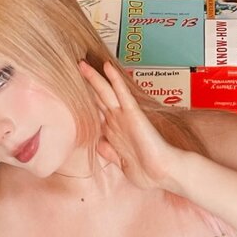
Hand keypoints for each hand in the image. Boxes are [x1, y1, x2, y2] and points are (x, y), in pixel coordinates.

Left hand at [79, 60, 183, 190]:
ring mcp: (124, 116)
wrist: (162, 173)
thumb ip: (110, 151)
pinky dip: (114, 79)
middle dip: (87, 85)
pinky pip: (122, 92)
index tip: (75, 90)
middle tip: (77, 68)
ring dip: (94, 77)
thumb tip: (99, 143)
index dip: (87, 100)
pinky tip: (107, 66)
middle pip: (98, 98)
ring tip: (82, 63)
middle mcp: (117, 122)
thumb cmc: (146, 172)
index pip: (97, 112)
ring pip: (105, 92)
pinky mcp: (133, 113)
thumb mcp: (122, 163)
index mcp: (113, 132)